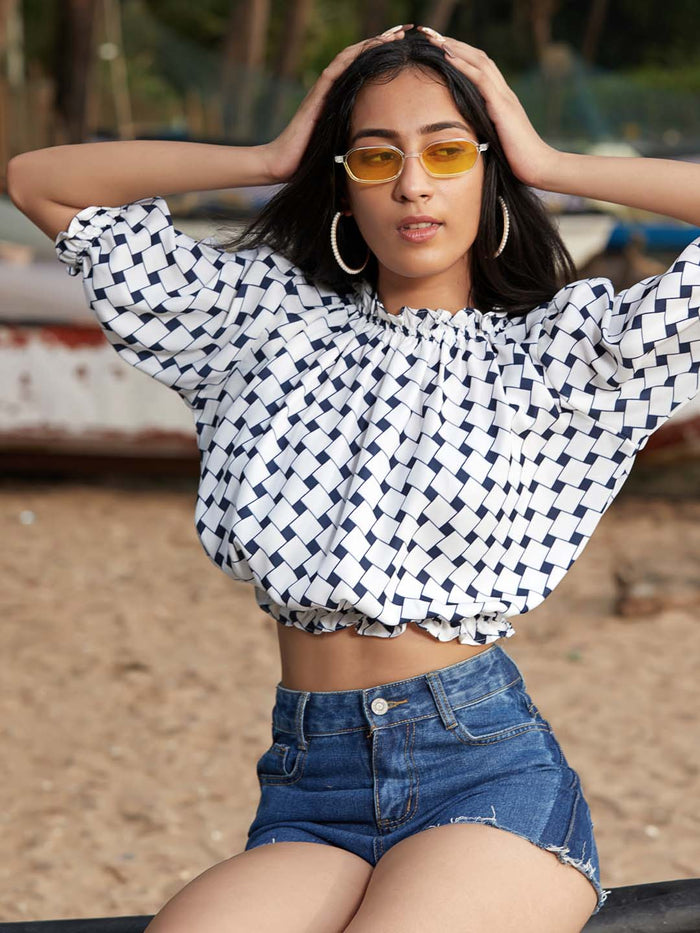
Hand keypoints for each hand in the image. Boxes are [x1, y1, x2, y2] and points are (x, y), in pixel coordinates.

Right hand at [262, 23, 413, 184]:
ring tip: (395, 35)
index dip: (384, 60)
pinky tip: (371, 45)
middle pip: (360, 60)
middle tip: (406, 33)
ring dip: (372, 44)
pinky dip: (354, 55)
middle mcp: (332, 92)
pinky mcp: (316, 96)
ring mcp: (323, 92)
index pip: (364, 73)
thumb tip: (370, 174)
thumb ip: (353, 154)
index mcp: (339, 102)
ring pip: (350, 58)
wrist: (282, 166)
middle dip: (383, 45)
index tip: (405, 52)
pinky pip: (337, 69)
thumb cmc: (309, 165)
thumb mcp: (339, 155)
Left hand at [417, 26, 556, 187]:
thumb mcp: (497, 142)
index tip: (443, 50)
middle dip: (457, 45)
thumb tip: (468, 137)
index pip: (482, 70)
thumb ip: (485, 132)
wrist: (539, 167)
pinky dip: (464, 65)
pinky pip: (481, 78)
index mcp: (503, 101)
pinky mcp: (502, 106)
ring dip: (457, 48)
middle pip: (480, 58)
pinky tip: (449, 56)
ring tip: (437, 39)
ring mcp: (505, 97)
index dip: (464, 57)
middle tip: (435, 36)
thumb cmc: (519, 161)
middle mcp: (505, 93)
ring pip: (480, 62)